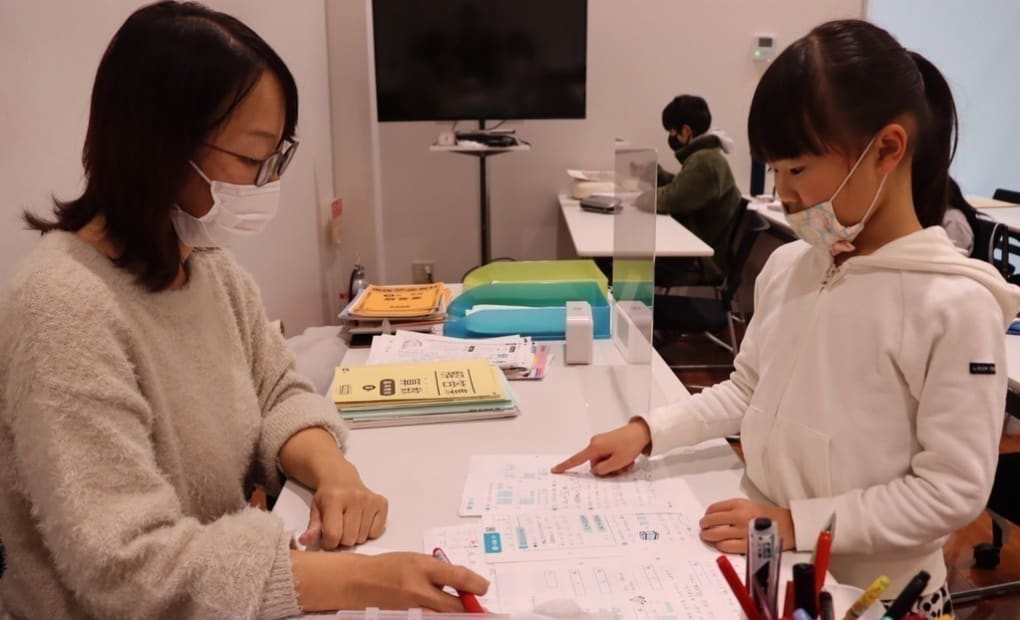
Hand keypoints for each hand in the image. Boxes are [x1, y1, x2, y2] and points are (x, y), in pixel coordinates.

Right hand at [293, 551, 488, 611]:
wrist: (358, 582)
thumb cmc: (389, 567)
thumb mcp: (416, 559)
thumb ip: (440, 571)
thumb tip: (466, 583)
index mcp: (422, 568)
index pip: (458, 577)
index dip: (476, 584)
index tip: (484, 588)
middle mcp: (418, 591)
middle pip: (455, 606)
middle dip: (470, 608)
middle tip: (479, 608)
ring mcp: (411, 610)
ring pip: (444, 618)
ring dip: (456, 615)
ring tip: (464, 613)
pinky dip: (439, 618)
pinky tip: (442, 614)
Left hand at [299, 464, 388, 548]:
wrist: (341, 477)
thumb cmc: (327, 496)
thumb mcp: (315, 510)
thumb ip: (312, 528)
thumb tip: (304, 541)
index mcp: (334, 499)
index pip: (333, 535)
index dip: (328, 543)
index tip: (327, 537)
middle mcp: (355, 497)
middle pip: (349, 539)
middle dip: (342, 540)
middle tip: (339, 529)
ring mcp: (370, 500)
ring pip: (363, 537)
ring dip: (355, 536)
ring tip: (349, 524)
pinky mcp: (382, 503)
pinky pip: (376, 532)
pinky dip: (368, 532)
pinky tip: (362, 521)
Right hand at [551, 419, 650, 475]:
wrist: (642, 432)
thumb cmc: (630, 445)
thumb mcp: (617, 463)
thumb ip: (603, 470)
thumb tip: (596, 471)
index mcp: (595, 447)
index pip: (576, 459)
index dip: (565, 466)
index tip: (554, 470)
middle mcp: (596, 443)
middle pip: (595, 464)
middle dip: (608, 469)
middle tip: (622, 467)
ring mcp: (602, 443)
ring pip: (604, 462)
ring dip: (615, 466)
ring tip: (627, 463)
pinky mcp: (609, 443)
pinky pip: (609, 457)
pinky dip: (617, 461)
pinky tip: (627, 459)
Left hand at [698, 498, 795, 553]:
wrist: (788, 526)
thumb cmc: (769, 515)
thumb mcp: (749, 505)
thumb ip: (732, 509)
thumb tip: (714, 517)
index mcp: (739, 504)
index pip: (713, 509)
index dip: (707, 515)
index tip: (707, 519)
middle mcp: (739, 516)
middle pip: (710, 522)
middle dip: (704, 527)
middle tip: (704, 530)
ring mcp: (742, 531)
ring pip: (716, 535)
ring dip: (709, 538)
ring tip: (710, 538)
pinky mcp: (747, 545)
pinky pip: (726, 547)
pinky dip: (720, 547)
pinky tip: (721, 545)